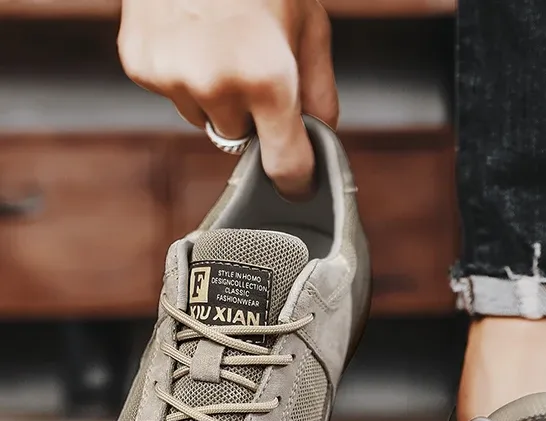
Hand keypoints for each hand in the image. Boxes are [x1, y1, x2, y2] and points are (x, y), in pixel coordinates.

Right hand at [118, 0, 337, 198]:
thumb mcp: (311, 27)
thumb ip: (321, 94)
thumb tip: (321, 141)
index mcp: (269, 80)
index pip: (285, 166)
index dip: (296, 179)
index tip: (300, 185)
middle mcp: (218, 87)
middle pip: (242, 141)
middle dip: (254, 118)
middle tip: (254, 65)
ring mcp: (174, 78)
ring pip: (206, 120)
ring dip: (217, 98)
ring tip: (219, 41)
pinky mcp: (141, 67)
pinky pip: (174, 95)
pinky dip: (185, 77)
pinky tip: (191, 34)